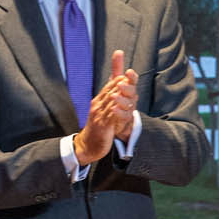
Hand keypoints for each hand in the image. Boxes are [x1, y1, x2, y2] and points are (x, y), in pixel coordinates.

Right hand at [73, 51, 139, 165]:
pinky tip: (125, 106)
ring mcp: (99, 115)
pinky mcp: (102, 125)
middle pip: (110, 91)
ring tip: (129, 87)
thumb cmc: (97, 128)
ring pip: (111, 101)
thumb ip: (109, 100)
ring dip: (121, 94)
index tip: (129, 73)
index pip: (108, 86)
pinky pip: (111, 116)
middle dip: (121, 83)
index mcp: (97, 102)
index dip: (119, 79)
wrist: (87, 145)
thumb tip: (116, 90)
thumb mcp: (102, 112)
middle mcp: (97, 106)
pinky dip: (118, 110)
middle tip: (131, 76)